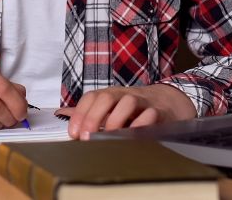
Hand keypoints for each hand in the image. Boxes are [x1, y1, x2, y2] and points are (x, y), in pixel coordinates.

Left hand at [56, 84, 195, 139]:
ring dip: (116, 119)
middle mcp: (125, 95)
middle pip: (107, 97)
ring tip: (108, 136)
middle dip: (94, 116)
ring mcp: (143, 102)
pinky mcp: (159, 112)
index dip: (80, 114)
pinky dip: (141, 124)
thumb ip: (89, 112)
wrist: (170, 103)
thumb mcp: (112, 108)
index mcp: (112, 95)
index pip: (92, 97)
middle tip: (87, 137)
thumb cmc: (135, 109)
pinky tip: (132, 136)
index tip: (73, 133)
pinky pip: (150, 114)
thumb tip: (61, 114)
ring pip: (128, 101)